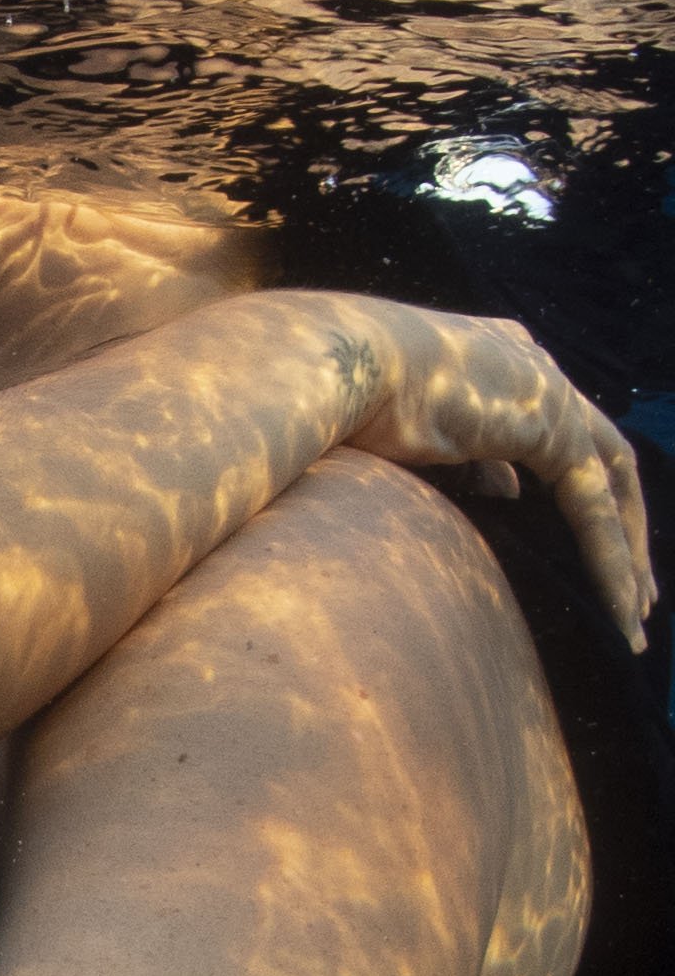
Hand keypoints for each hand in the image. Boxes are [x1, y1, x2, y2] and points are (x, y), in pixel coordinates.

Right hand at [331, 299, 654, 647]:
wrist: (340, 368)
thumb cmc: (350, 400)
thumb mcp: (422, 438)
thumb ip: (474, 461)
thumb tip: (507, 490)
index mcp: (507, 362)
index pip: (561, 435)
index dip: (577, 494)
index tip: (583, 549)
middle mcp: (536, 368)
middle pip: (605, 459)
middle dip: (624, 524)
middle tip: (635, 588)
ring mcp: (549, 390)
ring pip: (612, 484)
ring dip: (628, 552)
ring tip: (635, 612)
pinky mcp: (550, 428)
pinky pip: (593, 509)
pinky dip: (610, 562)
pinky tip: (618, 610)